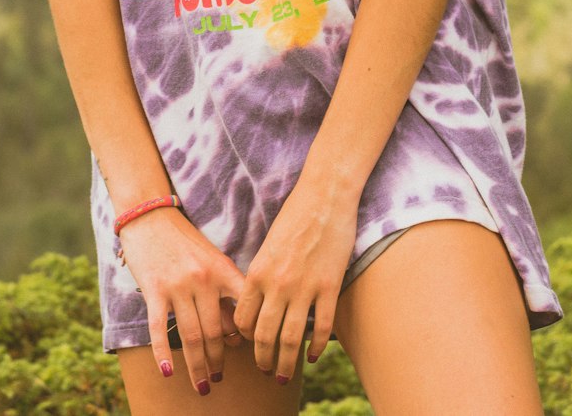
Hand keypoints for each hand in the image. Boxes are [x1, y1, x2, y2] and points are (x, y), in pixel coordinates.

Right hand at [118, 209, 246, 394]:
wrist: (151, 215)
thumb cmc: (185, 240)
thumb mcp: (212, 258)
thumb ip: (224, 289)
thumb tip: (237, 331)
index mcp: (222, 269)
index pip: (244, 307)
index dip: (251, 334)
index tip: (254, 353)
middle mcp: (203, 278)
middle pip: (215, 331)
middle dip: (218, 361)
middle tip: (219, 379)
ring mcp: (178, 285)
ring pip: (191, 335)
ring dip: (197, 366)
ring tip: (202, 385)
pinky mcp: (153, 289)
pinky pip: (159, 328)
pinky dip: (163, 354)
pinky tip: (168, 373)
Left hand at [233, 178, 358, 382]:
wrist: (324, 196)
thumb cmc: (295, 216)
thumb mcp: (268, 246)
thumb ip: (262, 275)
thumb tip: (257, 303)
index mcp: (258, 272)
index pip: (242, 319)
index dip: (244, 339)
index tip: (249, 346)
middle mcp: (278, 284)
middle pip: (264, 336)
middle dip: (263, 359)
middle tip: (266, 371)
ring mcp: (304, 287)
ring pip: (291, 339)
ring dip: (286, 363)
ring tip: (285, 374)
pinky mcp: (329, 287)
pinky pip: (321, 328)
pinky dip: (316, 348)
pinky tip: (313, 355)